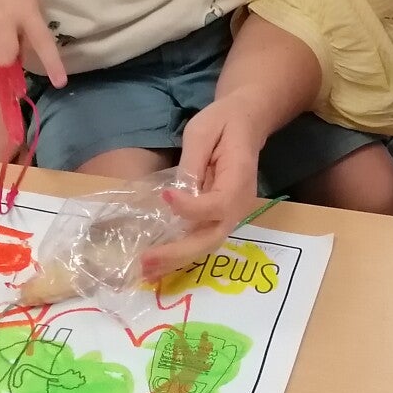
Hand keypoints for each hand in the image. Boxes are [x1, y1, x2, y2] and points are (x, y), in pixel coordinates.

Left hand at [142, 98, 263, 277]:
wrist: (246, 122)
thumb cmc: (224, 122)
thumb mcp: (202, 132)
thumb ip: (190, 163)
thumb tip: (174, 195)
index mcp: (239, 179)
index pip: (216, 205)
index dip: (191, 207)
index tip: (166, 194)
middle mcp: (240, 204)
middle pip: (212, 237)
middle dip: (178, 252)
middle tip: (146, 260)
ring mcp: (231, 214)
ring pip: (206, 245)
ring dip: (176, 260)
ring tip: (146, 270)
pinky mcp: (219, 217)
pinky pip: (201, 239)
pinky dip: (180, 253)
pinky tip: (156, 263)